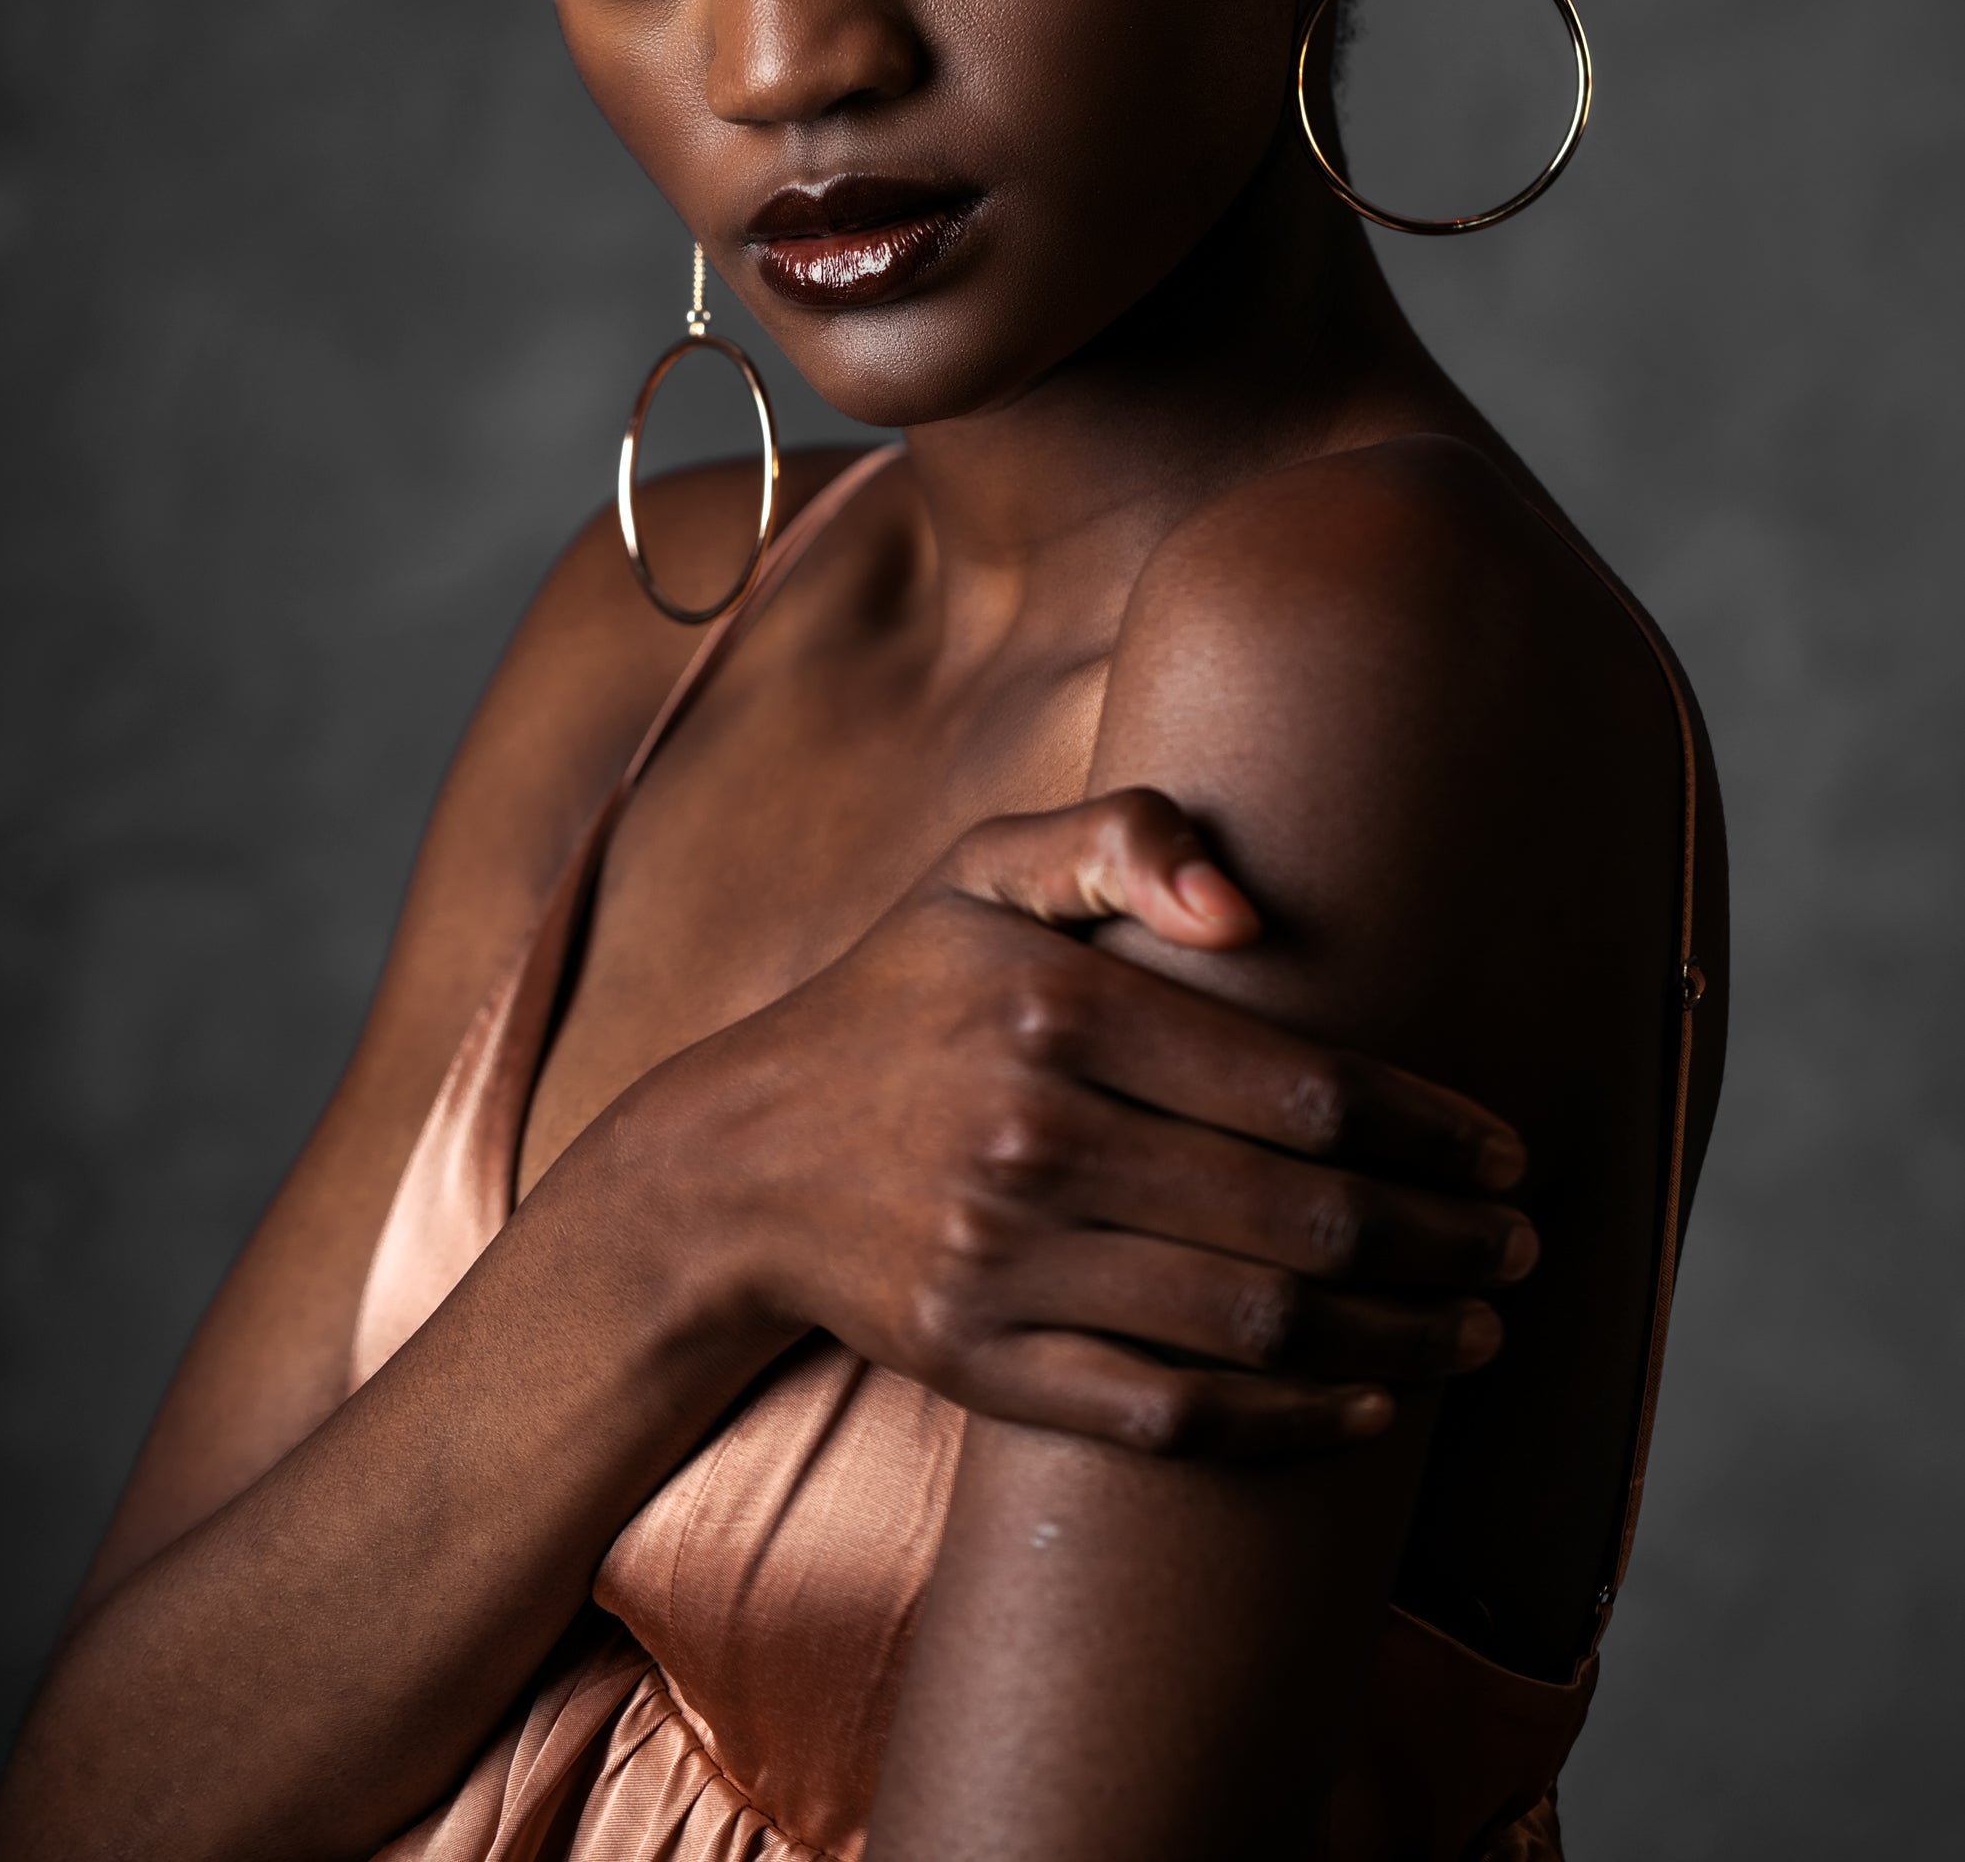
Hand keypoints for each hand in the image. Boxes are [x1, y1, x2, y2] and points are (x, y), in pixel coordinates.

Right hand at [670, 787, 1536, 1457]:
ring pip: (1249, 1327)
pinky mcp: (979, 1364)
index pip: (1297, 1083)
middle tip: (1522, 1246)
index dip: (1427, 1126)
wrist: (739, 1159)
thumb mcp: (982, 869)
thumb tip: (1251, 904)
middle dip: (1440, 1239)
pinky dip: (1283, 1424)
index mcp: (1054, 1009)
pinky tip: (1364, 1407)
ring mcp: (1002, 1265)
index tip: (1507, 1148)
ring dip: (1394, 1338)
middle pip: (1295, 1217)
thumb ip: (1119, 838)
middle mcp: (1032, 1140)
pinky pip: (1164, 1415)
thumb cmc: (899, 995)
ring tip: (1480, 1329)